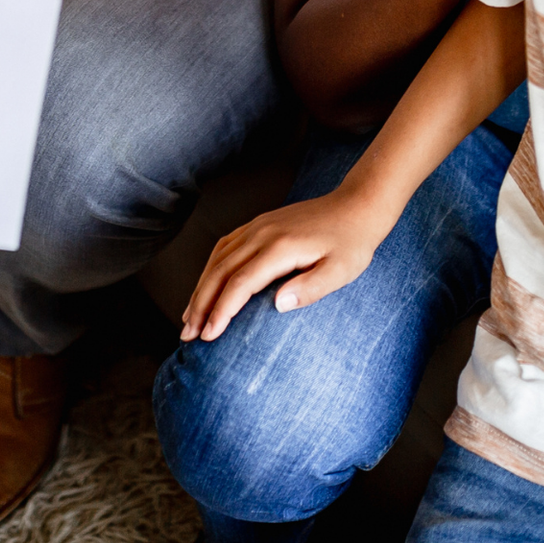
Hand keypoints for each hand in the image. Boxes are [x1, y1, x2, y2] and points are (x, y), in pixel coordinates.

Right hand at [180, 186, 386, 342]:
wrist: (355, 206)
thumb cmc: (351, 243)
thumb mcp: (341, 271)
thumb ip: (310, 288)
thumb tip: (277, 305)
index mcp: (280, 247)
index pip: (240, 283)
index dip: (221, 310)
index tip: (209, 336)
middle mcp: (262, 233)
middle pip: (220, 270)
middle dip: (200, 303)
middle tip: (188, 335)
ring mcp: (258, 226)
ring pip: (218, 257)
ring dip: (200, 286)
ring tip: (190, 315)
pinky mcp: (259, 224)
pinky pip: (225, 245)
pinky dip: (210, 267)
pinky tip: (206, 283)